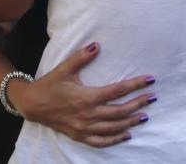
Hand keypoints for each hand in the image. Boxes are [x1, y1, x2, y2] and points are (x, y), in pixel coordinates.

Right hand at [10, 42, 155, 147]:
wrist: (32, 105)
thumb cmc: (49, 85)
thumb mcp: (64, 69)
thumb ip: (81, 57)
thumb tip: (96, 45)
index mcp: (86, 97)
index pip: (117, 90)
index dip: (135, 85)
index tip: (150, 80)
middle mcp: (88, 114)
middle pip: (120, 111)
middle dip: (138, 104)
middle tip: (153, 98)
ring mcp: (83, 127)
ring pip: (113, 127)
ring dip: (130, 122)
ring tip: (145, 116)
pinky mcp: (79, 135)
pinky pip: (100, 141)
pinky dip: (115, 139)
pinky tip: (126, 135)